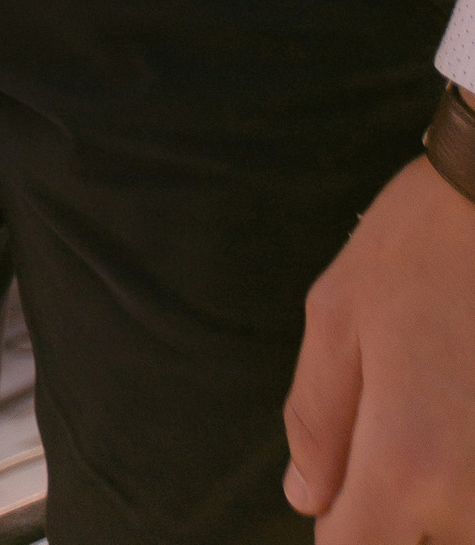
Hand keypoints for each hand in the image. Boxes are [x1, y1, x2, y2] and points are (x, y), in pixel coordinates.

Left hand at [285, 156, 474, 535]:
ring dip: (436, 494)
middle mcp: (472, 500)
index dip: (337, 530)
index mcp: (406, 465)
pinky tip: (459, 405)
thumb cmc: (418, 247)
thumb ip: (316, 421)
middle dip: (390, 508)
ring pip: (457, 525)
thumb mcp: (336, 318)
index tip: (338, 491)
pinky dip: (468, 473)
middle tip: (392, 416)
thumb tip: (306, 499)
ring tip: (429, 399)